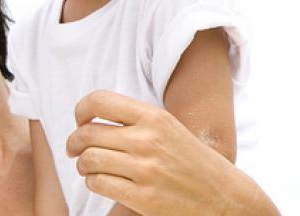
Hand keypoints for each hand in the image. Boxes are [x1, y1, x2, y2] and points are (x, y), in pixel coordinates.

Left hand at [66, 90, 276, 215]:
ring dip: (82, 165)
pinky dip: (93, 182)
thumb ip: (134, 120)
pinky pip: (98, 183)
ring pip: (88, 160)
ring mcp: (145, 170)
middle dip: (74, 143)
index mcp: (155, 117)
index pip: (99, 101)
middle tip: (74, 150)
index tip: (80, 121)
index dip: (81, 110)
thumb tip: (87, 118)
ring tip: (89, 167)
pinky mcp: (142, 197)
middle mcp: (148, 140)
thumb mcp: (169, 128)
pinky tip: (102, 182)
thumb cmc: (192, 161)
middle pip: (87, 134)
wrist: (225, 198)